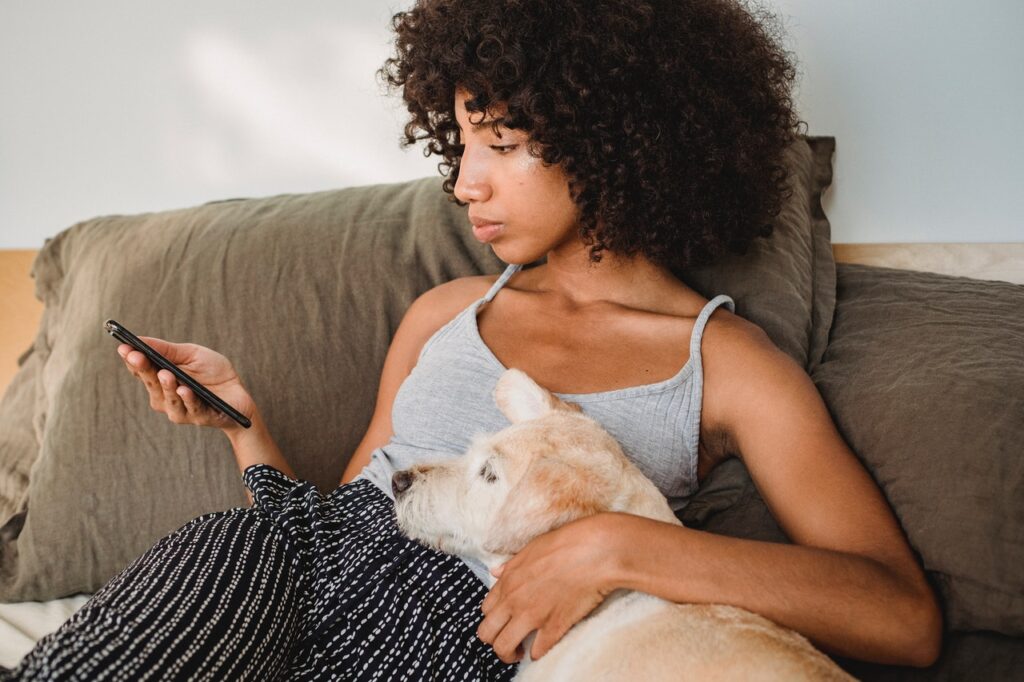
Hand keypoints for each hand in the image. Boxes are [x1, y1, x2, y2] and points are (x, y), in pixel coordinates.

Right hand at [117, 337, 255, 431]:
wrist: (240, 394)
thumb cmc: (213, 372)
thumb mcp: (191, 354)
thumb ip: (167, 350)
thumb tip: (139, 339)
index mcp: (160, 380)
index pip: (141, 370)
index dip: (132, 359)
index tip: (124, 347)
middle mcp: (165, 397)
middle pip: (151, 383)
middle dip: (144, 369)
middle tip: (137, 356)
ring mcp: (180, 410)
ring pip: (169, 399)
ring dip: (166, 386)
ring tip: (165, 374)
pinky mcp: (199, 417)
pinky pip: (191, 409)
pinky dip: (188, 399)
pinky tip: (185, 390)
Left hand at [477, 513, 621, 663]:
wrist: (594, 552)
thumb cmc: (566, 544)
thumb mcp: (531, 548)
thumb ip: (511, 565)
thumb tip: (496, 572)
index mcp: (508, 581)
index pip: (486, 610)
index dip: (493, 618)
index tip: (503, 621)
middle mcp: (514, 601)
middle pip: (487, 633)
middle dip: (494, 640)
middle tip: (507, 641)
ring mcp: (532, 616)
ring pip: (503, 647)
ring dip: (509, 653)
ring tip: (519, 652)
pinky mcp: (553, 628)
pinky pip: (536, 652)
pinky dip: (538, 653)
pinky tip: (542, 648)